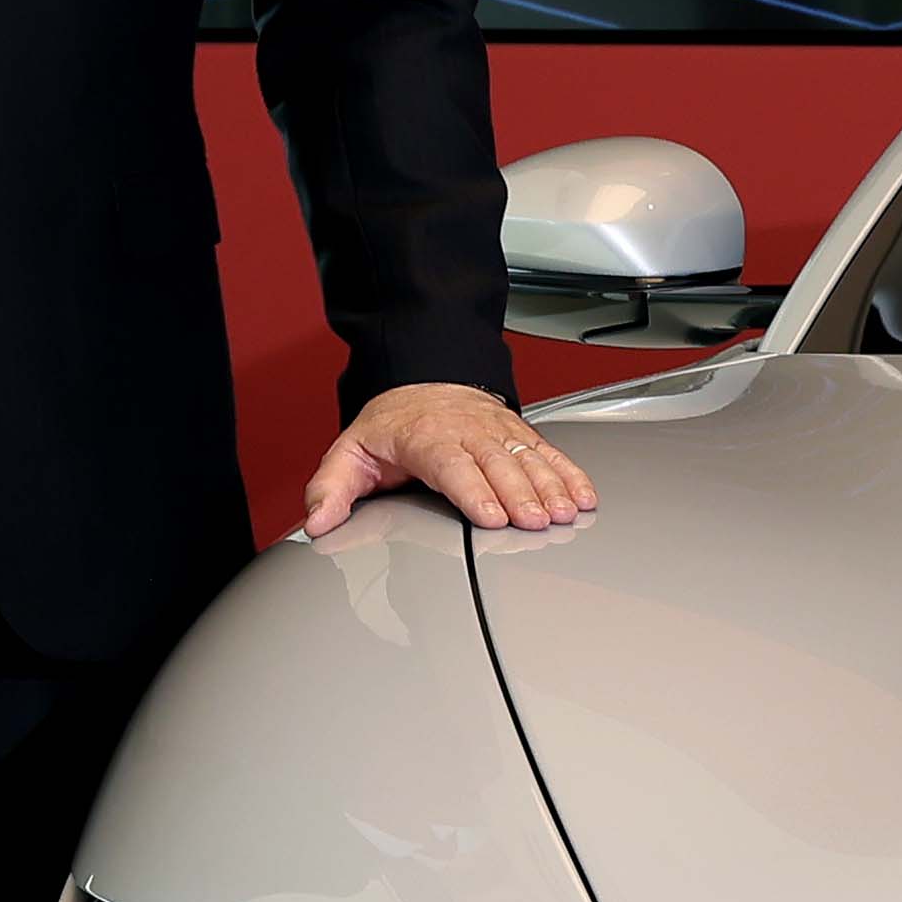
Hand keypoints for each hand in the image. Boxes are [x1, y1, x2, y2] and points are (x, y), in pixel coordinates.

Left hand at [302, 377, 593, 541]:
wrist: (422, 379)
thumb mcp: (350, 453)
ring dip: (550, 485)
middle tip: (537, 521)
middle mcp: (466, 430)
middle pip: (497, 462)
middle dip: (520, 493)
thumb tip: (318, 522)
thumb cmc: (391, 427)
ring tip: (566, 512)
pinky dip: (569, 472)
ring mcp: (497, 430)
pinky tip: (583, 495)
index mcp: (424, 437)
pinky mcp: (519, 433)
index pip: (452, 464)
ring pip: (527, 456)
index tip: (491, 515)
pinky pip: (548, 451)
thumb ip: (331, 488)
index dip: (474, 490)